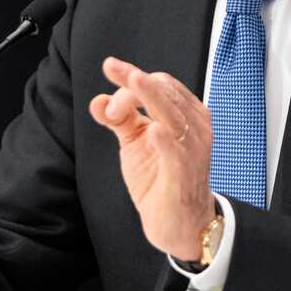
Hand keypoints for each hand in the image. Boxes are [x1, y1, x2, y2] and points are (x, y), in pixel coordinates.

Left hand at [89, 56, 215, 259]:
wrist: (180, 223)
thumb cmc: (161, 178)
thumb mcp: (135, 142)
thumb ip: (119, 118)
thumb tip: (98, 100)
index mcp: (184, 113)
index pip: (161, 83)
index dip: (132, 75)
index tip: (110, 67)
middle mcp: (193, 125)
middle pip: (164, 92)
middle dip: (134, 87)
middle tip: (111, 94)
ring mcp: (192, 148)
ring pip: (172, 113)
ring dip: (149, 96)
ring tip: (132, 81)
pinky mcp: (184, 174)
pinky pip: (178, 152)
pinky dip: (166, 139)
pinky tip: (153, 130)